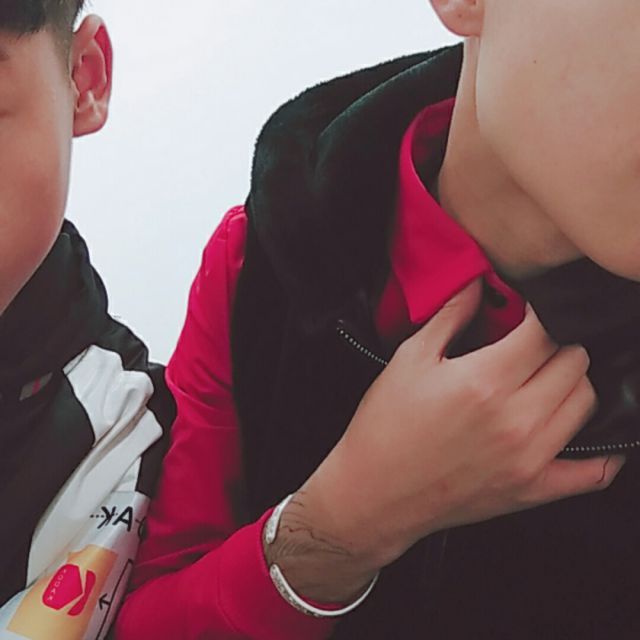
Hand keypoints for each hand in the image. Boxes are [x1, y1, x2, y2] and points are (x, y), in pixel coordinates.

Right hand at [266, 280, 624, 602]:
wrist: (375, 492)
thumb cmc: (386, 425)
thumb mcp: (409, 359)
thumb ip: (451, 316)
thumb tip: (479, 284)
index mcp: (483, 381)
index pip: (544, 331)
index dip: (538, 313)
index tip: (527, 312)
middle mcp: (516, 419)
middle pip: (574, 361)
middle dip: (557, 342)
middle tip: (532, 345)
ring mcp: (530, 458)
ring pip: (586, 402)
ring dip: (572, 381)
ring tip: (545, 379)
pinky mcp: (532, 490)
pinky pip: (593, 473)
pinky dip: (600, 451)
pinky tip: (587, 434)